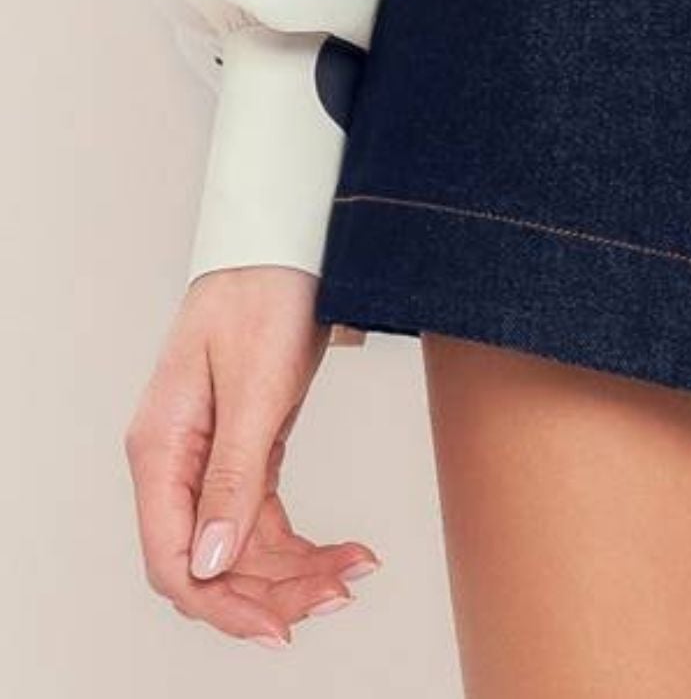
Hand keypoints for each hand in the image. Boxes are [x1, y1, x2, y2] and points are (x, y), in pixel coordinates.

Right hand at [125, 267, 380, 648]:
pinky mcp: (247, 446)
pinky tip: (345, 551)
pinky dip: (301, 543)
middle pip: (209, 562)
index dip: (221, 603)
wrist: (291, 235)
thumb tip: (208, 563)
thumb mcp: (256, 385)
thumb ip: (232, 476)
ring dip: (294, 573)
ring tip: (355, 574)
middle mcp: (177, 460)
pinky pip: (263, 518)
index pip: (171, 558)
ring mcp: (210, 456)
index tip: (278, 629)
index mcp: (161, 447)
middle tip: (338, 598)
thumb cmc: (265, 291)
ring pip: (241, 547)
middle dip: (270, 592)